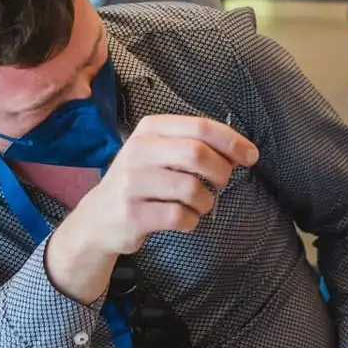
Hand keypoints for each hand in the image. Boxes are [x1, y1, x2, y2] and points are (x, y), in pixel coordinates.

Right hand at [46, 115, 257, 301]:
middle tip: (221, 183)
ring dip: (206, 202)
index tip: (251, 156)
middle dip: (221, 172)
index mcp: (149, 129)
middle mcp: (138, 152)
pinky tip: (183, 219)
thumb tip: (244, 150)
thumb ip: (194, 144)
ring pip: (192, 189)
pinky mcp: (132, 214)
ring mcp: (132, 184)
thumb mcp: (159, 152)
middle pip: (197, 154)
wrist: (97, 219)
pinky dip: (191, 221)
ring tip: (198, 204)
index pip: (200, 127)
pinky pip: (179, 217)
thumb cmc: (140, 182)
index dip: (232, 141)